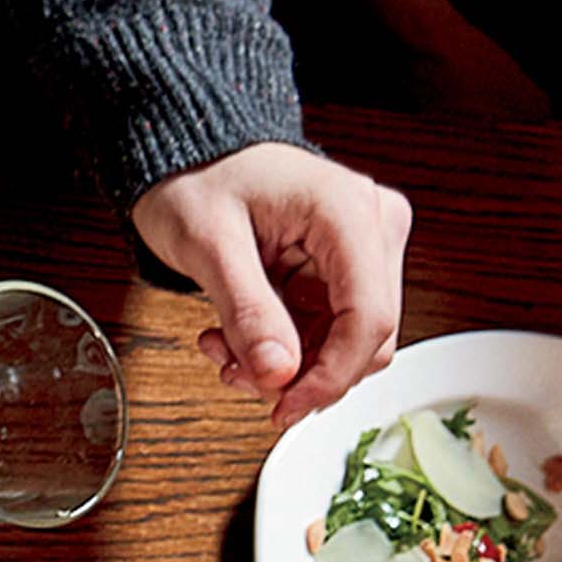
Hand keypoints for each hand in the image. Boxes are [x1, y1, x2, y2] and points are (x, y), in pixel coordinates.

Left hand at [132, 143, 412, 427]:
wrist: (189, 153)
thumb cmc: (196, 177)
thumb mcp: (206, 245)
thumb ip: (246, 311)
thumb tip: (279, 375)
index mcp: (349, 212)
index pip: (369, 317)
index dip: (330, 375)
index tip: (283, 407)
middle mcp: (372, 228)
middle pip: (366, 336)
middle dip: (300, 371)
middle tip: (233, 372)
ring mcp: (361, 249)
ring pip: (346, 340)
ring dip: (285, 363)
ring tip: (223, 348)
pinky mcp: (341, 268)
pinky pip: (326, 328)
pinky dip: (282, 346)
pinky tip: (235, 335)